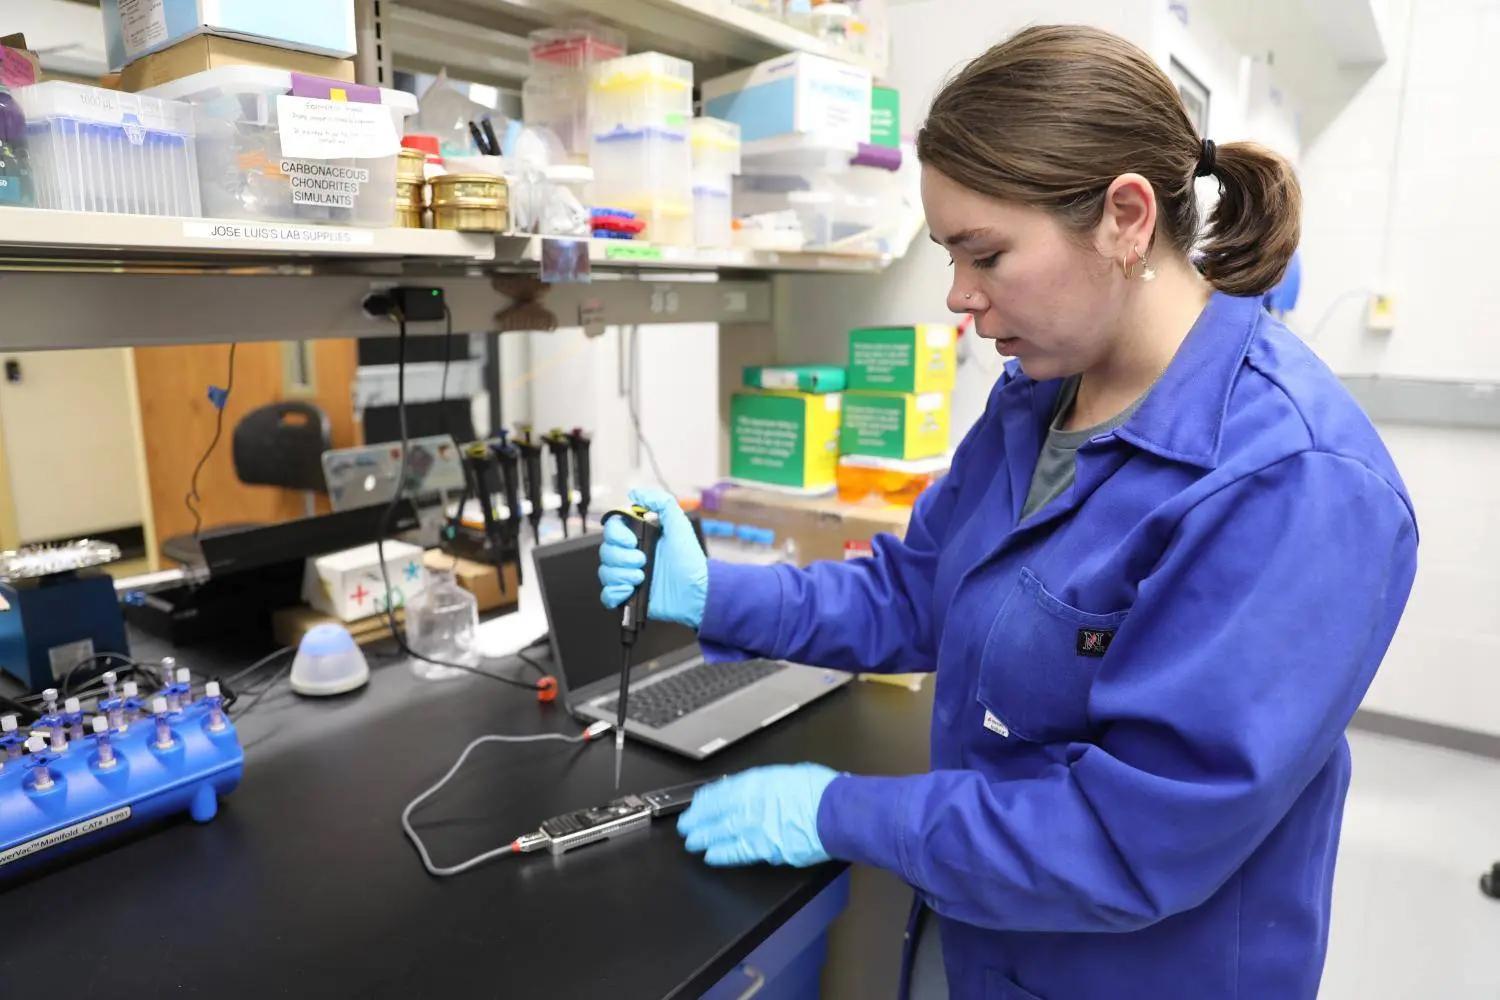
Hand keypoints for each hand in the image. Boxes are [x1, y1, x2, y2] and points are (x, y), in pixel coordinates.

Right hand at [598, 489, 708, 628]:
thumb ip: (661, 503)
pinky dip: (615, 593)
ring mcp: (628, 576)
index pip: (612, 529)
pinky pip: (607, 594)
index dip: (617, 535)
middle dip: (623, 558)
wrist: (695, 593)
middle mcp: (631, 555)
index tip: (632, 541)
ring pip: (605, 572)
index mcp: (640, 538)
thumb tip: (636, 493)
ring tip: (642, 577)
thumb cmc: (691, 562)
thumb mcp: (679, 526)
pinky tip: (631, 590)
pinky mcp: (628, 596)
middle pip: (605, 551)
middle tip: (643, 561)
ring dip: (622, 575)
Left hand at [677, 764, 837, 866]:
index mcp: (755, 783)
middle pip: (715, 815)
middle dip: (697, 822)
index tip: (695, 806)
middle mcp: (749, 804)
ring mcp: (755, 828)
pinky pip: (738, 853)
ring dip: (704, 839)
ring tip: (693, 843)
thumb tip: (752, 790)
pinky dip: (723, 855)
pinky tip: (712, 857)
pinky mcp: (765, 849)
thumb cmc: (818, 790)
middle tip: (686, 827)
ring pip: (721, 834)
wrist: (835, 812)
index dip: (704, 802)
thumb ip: (765, 784)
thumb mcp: (786, 774)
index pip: (720, 793)